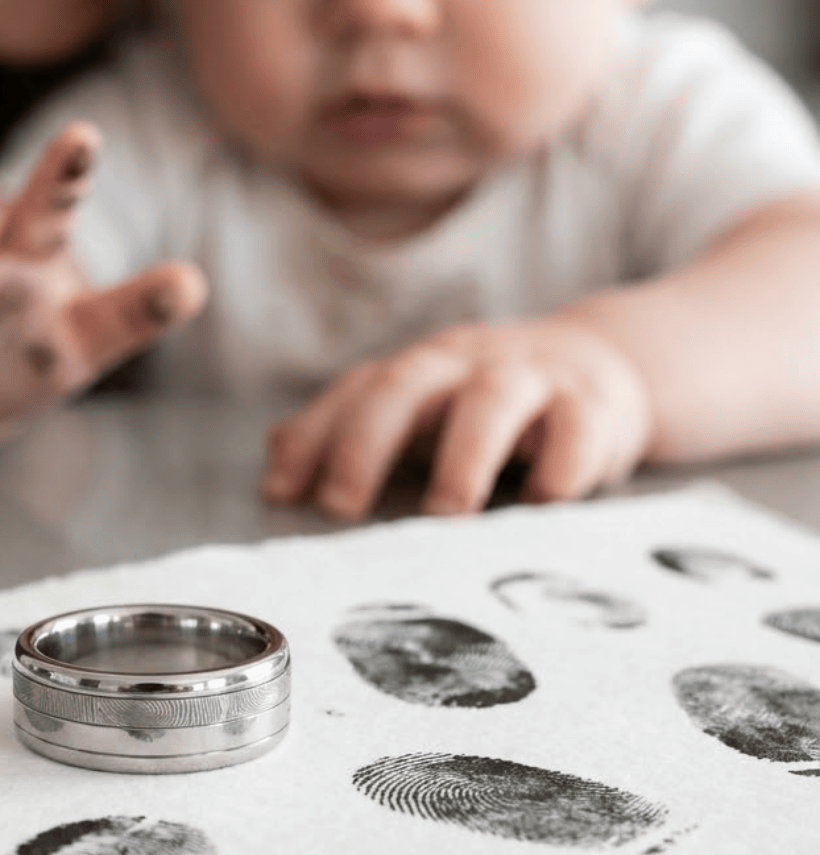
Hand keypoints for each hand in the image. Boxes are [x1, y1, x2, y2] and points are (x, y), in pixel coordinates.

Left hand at [262, 318, 651, 518]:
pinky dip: (559, 470)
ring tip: (444, 514)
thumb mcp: (420, 406)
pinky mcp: (595, 403)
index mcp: (417, 368)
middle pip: (406, 383)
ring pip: (493, 400)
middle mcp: (465, 363)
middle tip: (340, 506)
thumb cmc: (487, 399)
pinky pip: (578, 430)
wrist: (603, 360)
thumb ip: (351, 431)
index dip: (311, 437)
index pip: (353, 391)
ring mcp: (532, 377)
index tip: (279, 492)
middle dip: (366, 442)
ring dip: (464, 456)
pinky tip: (539, 508)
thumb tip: (272, 460)